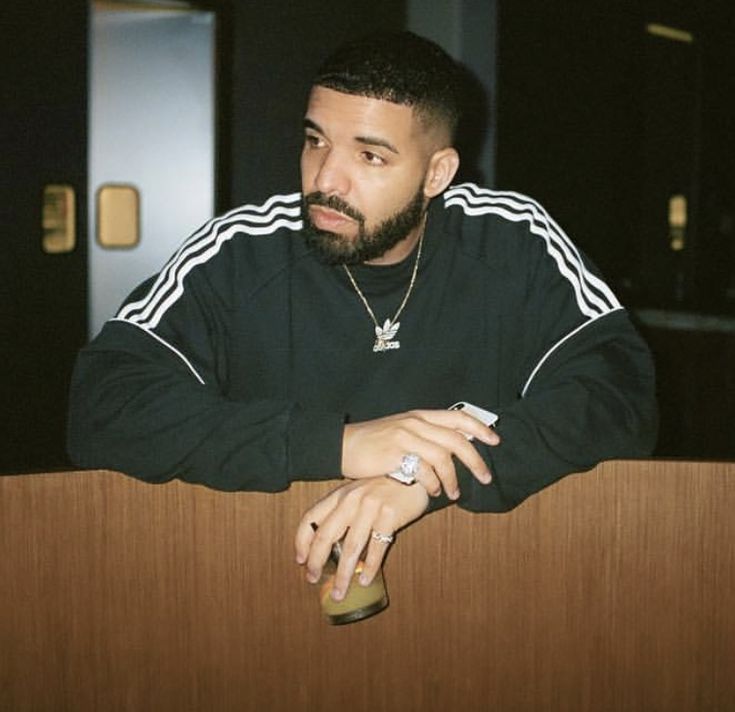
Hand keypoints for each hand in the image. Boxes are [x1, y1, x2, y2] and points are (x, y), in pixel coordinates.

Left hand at [294, 477, 429, 601]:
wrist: (414, 474)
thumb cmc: (383, 487)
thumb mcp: (357, 493)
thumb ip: (342, 511)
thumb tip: (326, 544)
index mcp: (339, 495)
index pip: (310, 518)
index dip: (301, 541)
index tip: (301, 560)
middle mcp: (351, 500)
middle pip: (325, 536)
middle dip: (316, 562)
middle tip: (312, 579)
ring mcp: (370, 507)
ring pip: (351, 547)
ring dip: (343, 574)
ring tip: (339, 592)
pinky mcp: (389, 515)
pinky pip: (377, 547)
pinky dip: (370, 567)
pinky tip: (365, 580)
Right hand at [341, 409, 499, 499]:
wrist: (342, 445)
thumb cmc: (373, 442)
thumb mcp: (401, 430)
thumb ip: (425, 435)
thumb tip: (453, 448)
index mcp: (420, 416)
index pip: (457, 417)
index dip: (479, 428)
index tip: (495, 440)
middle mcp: (415, 423)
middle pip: (457, 440)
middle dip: (476, 460)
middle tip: (485, 477)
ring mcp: (405, 437)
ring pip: (443, 458)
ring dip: (453, 479)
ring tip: (453, 493)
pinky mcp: (395, 454)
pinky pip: (423, 471)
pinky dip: (432, 484)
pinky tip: (431, 491)